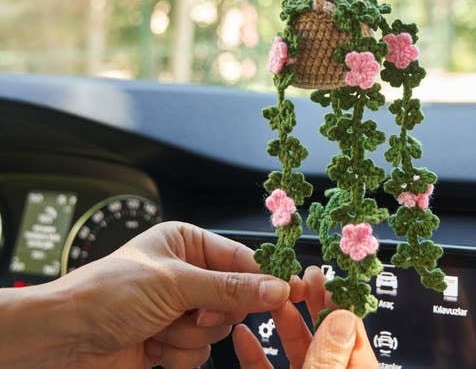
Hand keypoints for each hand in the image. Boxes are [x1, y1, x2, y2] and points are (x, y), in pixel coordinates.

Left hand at [57, 222, 294, 368]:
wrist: (61, 340)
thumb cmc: (108, 293)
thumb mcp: (174, 284)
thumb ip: (230, 288)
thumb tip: (276, 287)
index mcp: (187, 243)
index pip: (240, 259)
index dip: (264, 277)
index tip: (290, 292)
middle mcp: (186, 274)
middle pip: (233, 299)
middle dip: (210, 313)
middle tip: (190, 313)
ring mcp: (178, 310)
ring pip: (217, 330)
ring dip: (188, 337)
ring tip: (157, 329)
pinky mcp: (169, 341)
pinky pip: (199, 354)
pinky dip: (177, 355)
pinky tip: (149, 347)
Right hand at [232, 266, 377, 368]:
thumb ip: (328, 356)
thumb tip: (342, 315)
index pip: (350, 333)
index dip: (335, 301)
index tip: (319, 276)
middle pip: (322, 335)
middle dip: (307, 303)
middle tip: (297, 276)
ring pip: (296, 349)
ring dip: (281, 321)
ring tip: (269, 296)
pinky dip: (255, 354)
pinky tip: (242, 334)